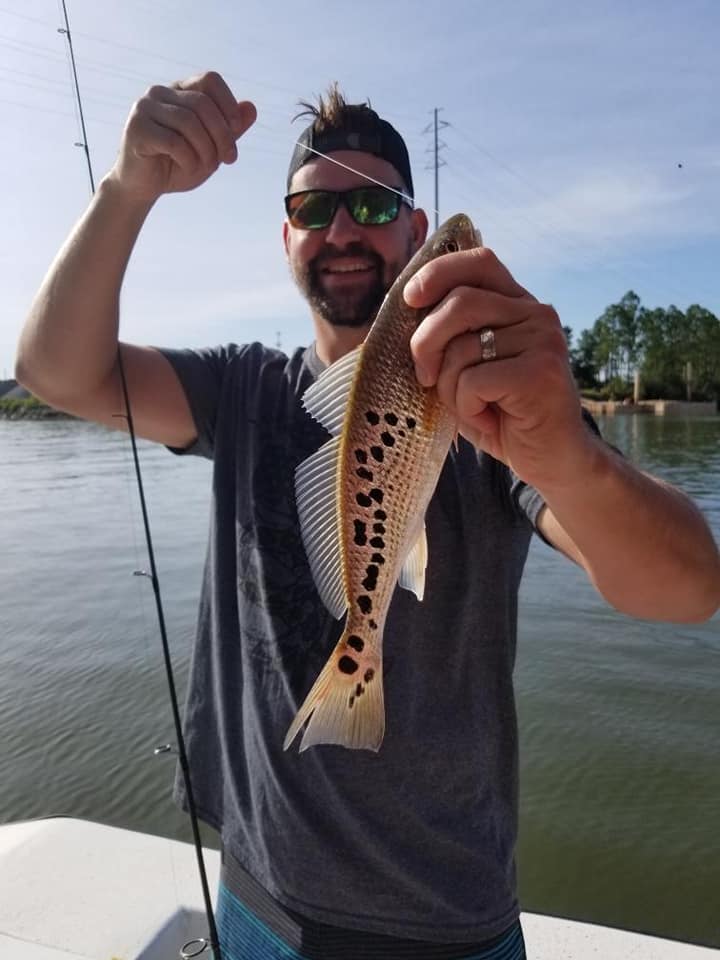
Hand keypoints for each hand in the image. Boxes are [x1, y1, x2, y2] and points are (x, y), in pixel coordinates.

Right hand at [108, 72, 256, 203]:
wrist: (142, 187)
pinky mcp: (136, 129)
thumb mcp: (211, 149)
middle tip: (228, 159)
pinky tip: (187, 168)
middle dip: (222, 134)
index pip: (210, 79)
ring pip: (188, 121)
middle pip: (202, 103)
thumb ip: (230, 130)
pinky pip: (173, 141)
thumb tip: (251, 108)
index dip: (228, 103)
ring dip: (206, 149)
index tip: (236, 130)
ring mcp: (145, 108)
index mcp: (179, 90)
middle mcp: (160, 93)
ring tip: (207, 167)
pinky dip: (188, 159)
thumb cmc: (177, 165)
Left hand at [405, 246, 596, 489]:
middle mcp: (536, 313)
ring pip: (462, 349)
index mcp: (517, 304)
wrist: (553, 459)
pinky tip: (489, 420)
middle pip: (460, 303)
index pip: (479, 263)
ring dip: (449, 388)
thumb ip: (450, 336)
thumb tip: (407, 309)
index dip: (439, 273)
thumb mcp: (469, 367)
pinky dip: (467, 408)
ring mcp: (542, 341)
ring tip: (472, 407)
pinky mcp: (540, 372)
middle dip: (425, 342)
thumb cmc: (502, 414)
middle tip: (424, 377)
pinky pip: (473, 381)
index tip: (410, 298)